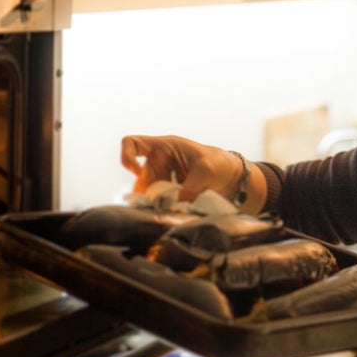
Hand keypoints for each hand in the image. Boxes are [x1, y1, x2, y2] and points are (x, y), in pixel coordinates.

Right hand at [120, 135, 240, 201]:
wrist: (229, 177)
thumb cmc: (217, 163)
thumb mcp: (206, 171)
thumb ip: (190, 187)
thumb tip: (177, 205)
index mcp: (163, 147)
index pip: (132, 143)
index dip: (127, 157)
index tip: (137, 172)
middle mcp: (158, 162)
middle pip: (140, 179)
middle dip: (146, 195)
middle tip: (159, 207)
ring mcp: (162, 178)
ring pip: (147, 194)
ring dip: (155, 205)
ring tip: (170, 211)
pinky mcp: (167, 193)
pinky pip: (157, 203)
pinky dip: (163, 209)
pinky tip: (175, 213)